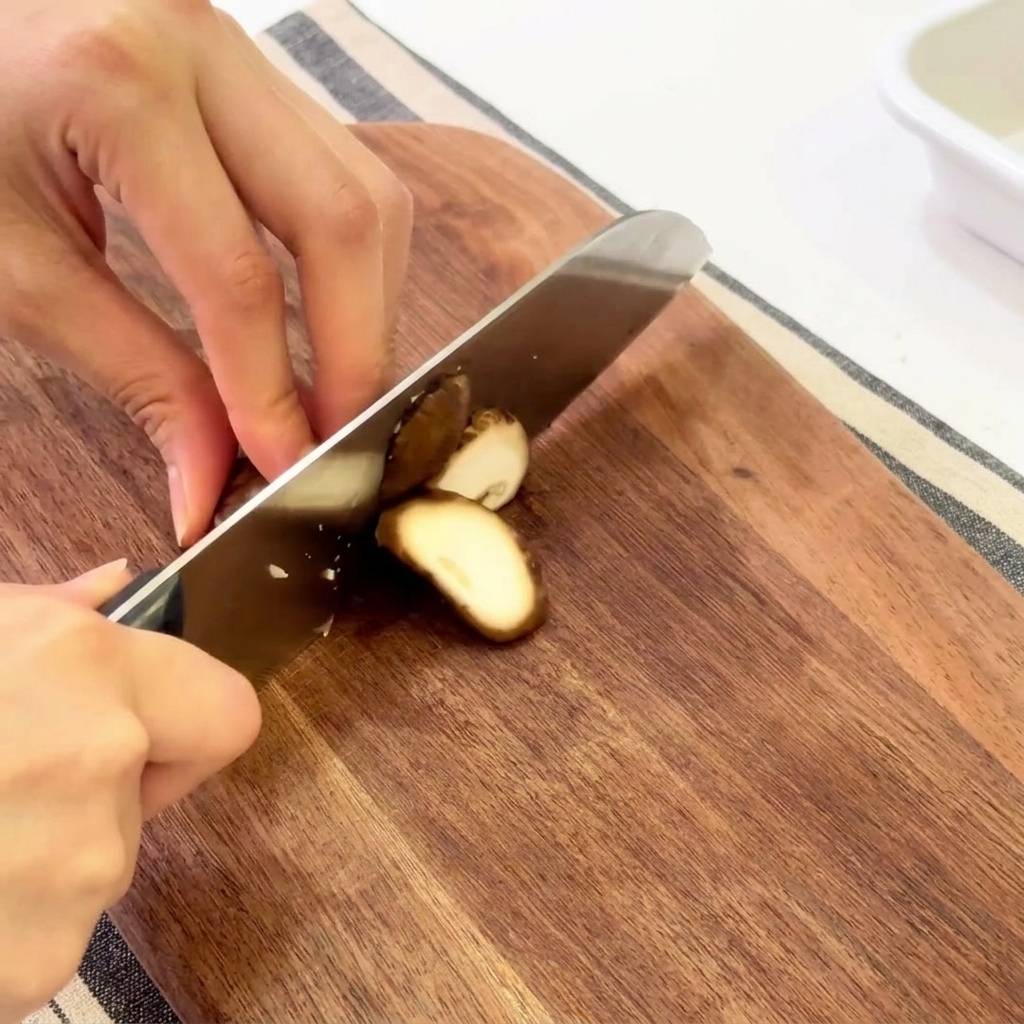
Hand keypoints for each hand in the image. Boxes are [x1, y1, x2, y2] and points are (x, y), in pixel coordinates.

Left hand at [0, 0, 412, 545]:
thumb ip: (132, 372)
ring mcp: (241, 54)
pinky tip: (328, 317)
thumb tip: (212, 477)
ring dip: (368, 305)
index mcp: (117, 89)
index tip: (288, 464)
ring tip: (337, 387)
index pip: (238, 274)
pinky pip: (347, 173)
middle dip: (357, 349)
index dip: (272, 388)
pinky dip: (351, 264)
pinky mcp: (259, 76)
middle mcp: (202, 50)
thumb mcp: (19, 270)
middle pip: (344, 219)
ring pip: (368, 193)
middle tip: (340, 437)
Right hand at [0, 561, 260, 1023]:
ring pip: (95, 867)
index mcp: (84, 668)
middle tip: (0, 782)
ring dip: (38, 856)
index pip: (228, 711)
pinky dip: (4, 924)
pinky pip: (48, 935)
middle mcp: (98, 764)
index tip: (145, 730)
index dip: (189, 721)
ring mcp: (72, 874)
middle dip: (96, 790)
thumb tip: (117, 585)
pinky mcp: (36, 964)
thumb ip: (49, 614)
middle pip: (149, 795)